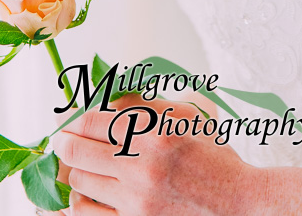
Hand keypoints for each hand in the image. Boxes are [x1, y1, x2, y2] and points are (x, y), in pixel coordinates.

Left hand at [52, 93, 260, 214]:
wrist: (238, 204)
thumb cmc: (214, 157)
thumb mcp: (188, 117)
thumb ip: (148, 105)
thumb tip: (110, 97)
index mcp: (154, 134)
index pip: (94, 122)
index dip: (74, 119)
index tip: (67, 119)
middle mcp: (141, 167)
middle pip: (78, 151)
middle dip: (65, 142)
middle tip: (63, 139)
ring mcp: (135, 201)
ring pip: (80, 182)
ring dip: (76, 169)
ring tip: (80, 163)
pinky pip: (87, 214)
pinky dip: (79, 201)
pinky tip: (84, 193)